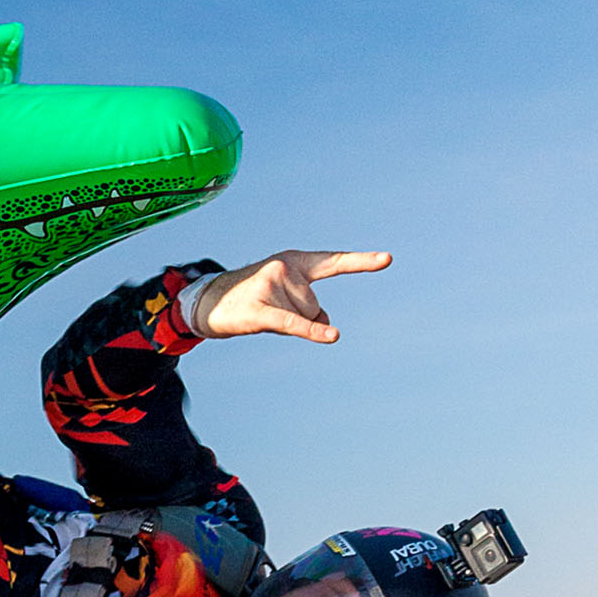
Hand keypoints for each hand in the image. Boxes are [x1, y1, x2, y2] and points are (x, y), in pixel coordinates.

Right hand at [194, 250, 390, 342]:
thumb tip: (327, 327)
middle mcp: (285, 268)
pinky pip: (293, 322)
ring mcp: (271, 285)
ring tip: (260, 315)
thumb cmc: (254, 300)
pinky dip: (312, 332)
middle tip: (269, 309)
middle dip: (298, 316)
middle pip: (316, 307)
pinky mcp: (260, 308)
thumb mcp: (286, 298)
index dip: (362, 262)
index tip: (388, 259)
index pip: (333, 263)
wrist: (209, 303)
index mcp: (295, 262)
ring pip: (303, 319)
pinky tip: (333, 336)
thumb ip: (312, 308)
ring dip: (285, 326)